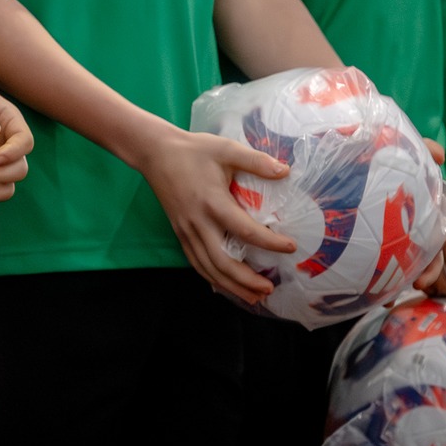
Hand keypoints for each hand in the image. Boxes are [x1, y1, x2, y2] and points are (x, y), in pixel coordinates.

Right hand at [135, 126, 295, 305]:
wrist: (154, 153)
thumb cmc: (193, 150)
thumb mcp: (226, 149)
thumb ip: (256, 161)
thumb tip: (285, 171)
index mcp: (213, 202)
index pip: (245, 230)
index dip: (269, 242)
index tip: (290, 247)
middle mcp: (198, 222)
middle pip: (222, 261)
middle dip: (246, 280)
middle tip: (269, 288)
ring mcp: (186, 231)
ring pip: (208, 268)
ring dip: (231, 286)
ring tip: (254, 296)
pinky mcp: (179, 233)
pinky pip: (196, 262)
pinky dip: (212, 278)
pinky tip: (226, 286)